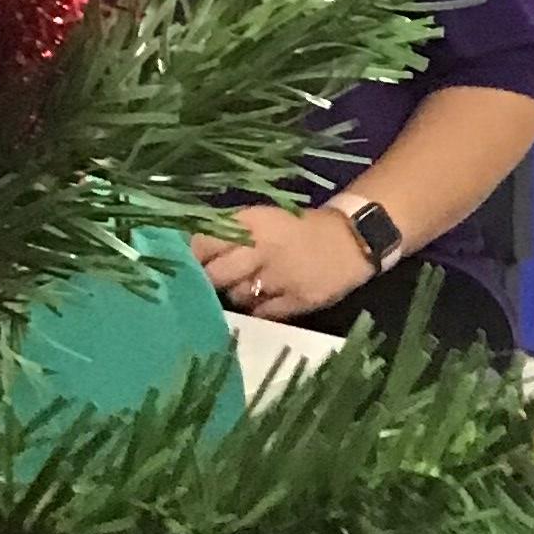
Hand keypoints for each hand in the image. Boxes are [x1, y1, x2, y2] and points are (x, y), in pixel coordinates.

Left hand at [191, 203, 373, 320]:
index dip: (189, 257)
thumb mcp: (258, 220)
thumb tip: (187, 252)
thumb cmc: (295, 229)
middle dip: (209, 281)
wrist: (349, 240)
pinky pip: (263, 312)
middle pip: (214, 276)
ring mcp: (279, 277)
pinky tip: (269, 297)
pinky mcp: (297, 300)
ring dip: (239, 293)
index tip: (184, 264)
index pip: (201, 243)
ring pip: (238, 296)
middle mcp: (260, 249)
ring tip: (253, 284)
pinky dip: (261, 308)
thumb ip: (224, 234)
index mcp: (248, 223)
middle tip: (213, 281)